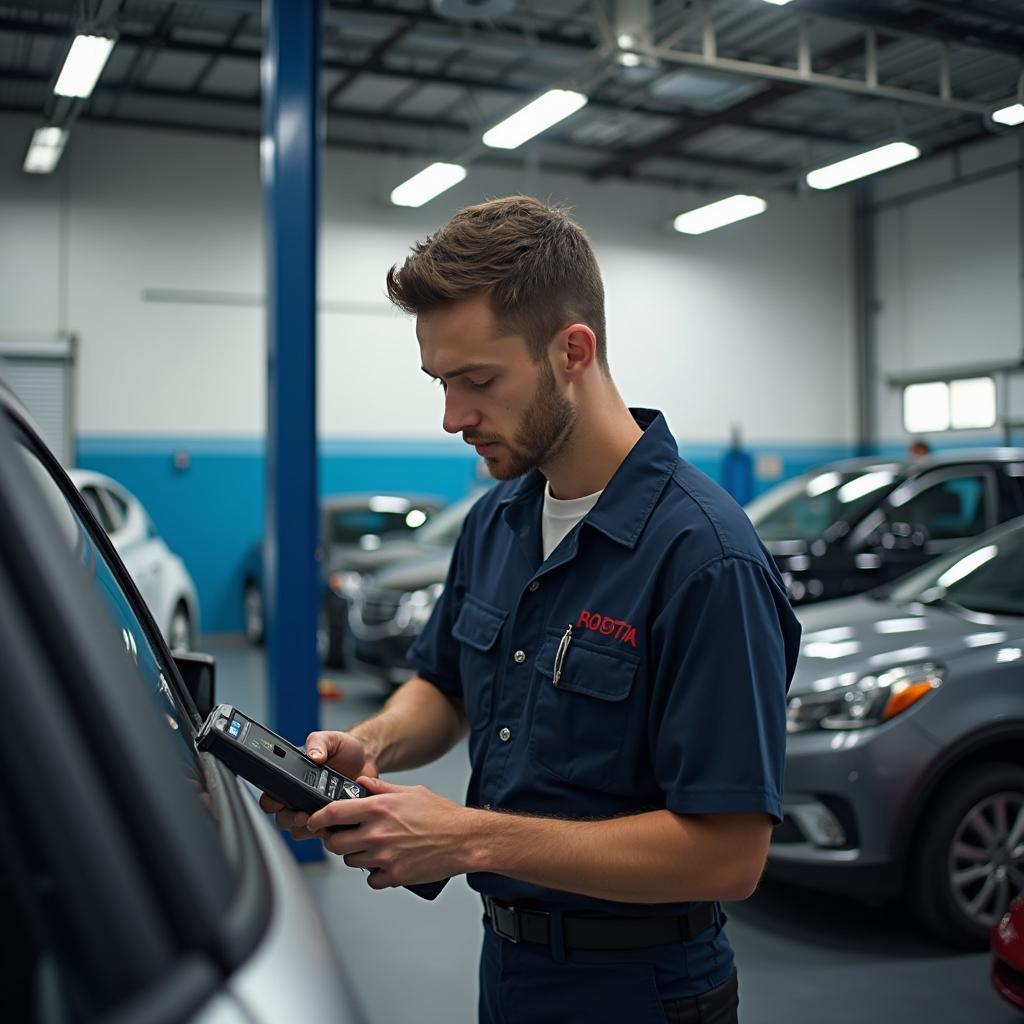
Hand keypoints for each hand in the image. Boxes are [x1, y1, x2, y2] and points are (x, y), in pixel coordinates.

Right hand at [258, 730, 377, 839]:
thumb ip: (318, 742)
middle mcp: (301, 797)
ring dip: (306, 829)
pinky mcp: (331, 820)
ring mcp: (315, 810)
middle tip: (302, 815)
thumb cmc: (345, 748)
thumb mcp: (330, 739)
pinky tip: (334, 822)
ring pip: (299, 830)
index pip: (271, 796)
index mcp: (294, 778)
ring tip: (319, 820)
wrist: (366, 758)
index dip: (271, 803)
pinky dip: (325, 831)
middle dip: (289, 820)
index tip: (280, 803)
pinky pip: (321, 833)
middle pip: (282, 819)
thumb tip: (313, 755)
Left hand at [307, 776, 473, 888]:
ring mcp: (384, 856)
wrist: (464, 839)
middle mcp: (376, 833)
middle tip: (348, 835)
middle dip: (337, 839)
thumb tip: (363, 783)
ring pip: (351, 861)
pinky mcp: (394, 875)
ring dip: (357, 855)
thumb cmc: (442, 815)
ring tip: (375, 847)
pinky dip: (376, 873)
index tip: (313, 820)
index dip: (317, 818)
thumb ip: (381, 789)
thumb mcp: (410, 792)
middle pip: (334, 843)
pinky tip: (388, 862)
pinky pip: (371, 879)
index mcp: (378, 809)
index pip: (333, 813)